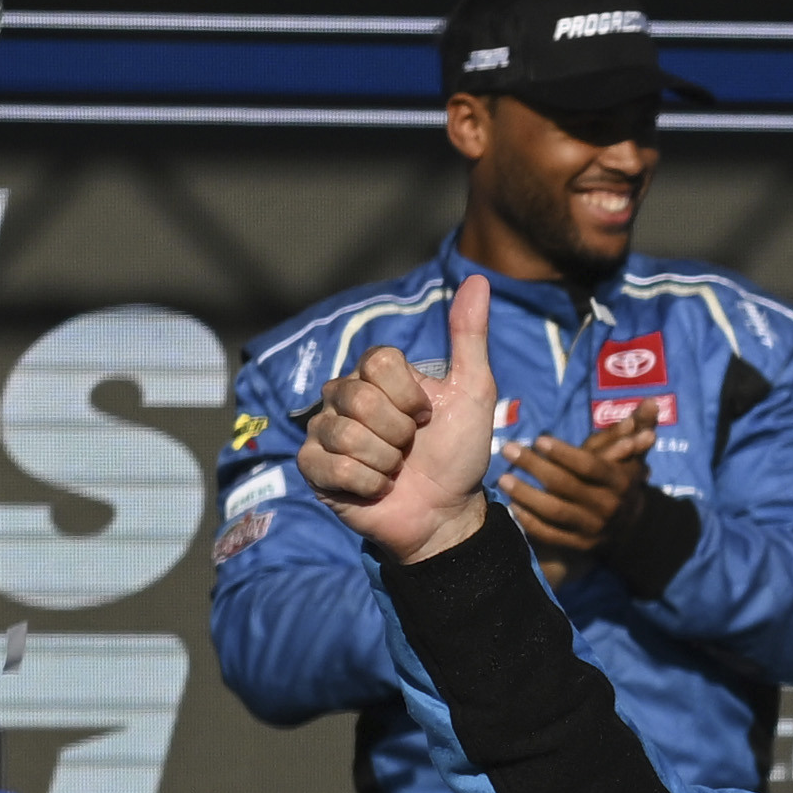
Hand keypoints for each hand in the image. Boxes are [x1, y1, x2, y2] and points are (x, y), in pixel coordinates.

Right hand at [301, 274, 505, 565]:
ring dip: (384, 460)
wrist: (447, 513)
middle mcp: (344, 397)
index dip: (408, 395)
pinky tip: (376, 488)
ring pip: (345, 433)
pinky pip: (332, 465)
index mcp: (375, 375)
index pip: (378, 362)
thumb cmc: (458, 453)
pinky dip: (366, 483)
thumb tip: (478, 279)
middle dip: (398, 433)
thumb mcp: (473, 392)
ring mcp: (324, 431)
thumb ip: (470, 337)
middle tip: (410, 449)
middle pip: (360, 399)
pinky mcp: (314, 469)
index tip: (426, 416)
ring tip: (395, 470)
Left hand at [496, 412, 657, 563]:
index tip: (538, 440)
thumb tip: (653, 401)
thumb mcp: (631, 452)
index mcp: (620, 481)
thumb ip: (640, 426)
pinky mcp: (579, 547)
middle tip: (508, 449)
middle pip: (566, 486)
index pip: (589, 466)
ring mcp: (593, 530)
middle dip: (534, 467)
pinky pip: (551, 535)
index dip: (564, 454)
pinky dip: (530, 523)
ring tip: (503, 478)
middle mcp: (607, 507)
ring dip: (526, 495)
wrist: (629, 527)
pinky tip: (512, 507)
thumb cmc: (621, 478)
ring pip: (555, 512)